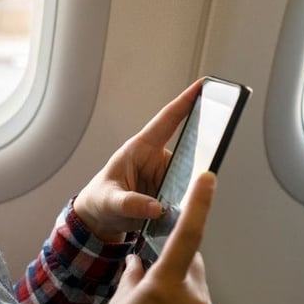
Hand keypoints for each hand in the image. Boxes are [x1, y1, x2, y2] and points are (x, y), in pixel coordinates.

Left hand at [73, 79, 202, 240]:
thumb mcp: (109, 201)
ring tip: (173, 204)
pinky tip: (177, 211)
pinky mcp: (170, 190)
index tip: (202, 85)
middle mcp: (155, 158)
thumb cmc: (100, 200)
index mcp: (139, 148)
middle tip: (201, 172)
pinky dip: (186, 202)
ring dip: (188, 188)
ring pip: (189, 176)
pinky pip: (186, 192)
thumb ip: (130, 204)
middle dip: (197, 159)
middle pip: (187, 151)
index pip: (167, 120)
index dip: (185, 101)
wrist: (100, 218)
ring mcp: (165, 174)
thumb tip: (155, 207)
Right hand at [100, 171, 217, 303]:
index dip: (199, 204)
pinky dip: (182, 303)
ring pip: (194, 283)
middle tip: (149, 277)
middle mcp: (193, 300)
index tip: (208, 180)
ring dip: (178, 285)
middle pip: (191, 261)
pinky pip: (197, 303)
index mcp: (167, 286)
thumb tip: (139, 261)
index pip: (188, 235)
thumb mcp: (121, 303)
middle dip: (174, 261)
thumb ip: (134, 275)